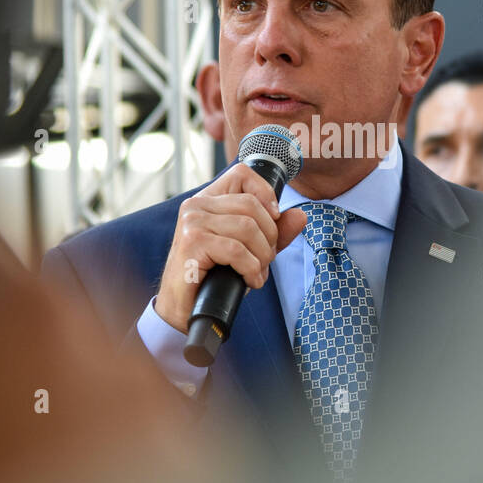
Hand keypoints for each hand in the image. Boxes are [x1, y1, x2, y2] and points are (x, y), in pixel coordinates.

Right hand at [154, 164, 307, 331]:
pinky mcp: (192, 243)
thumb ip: (274, 232)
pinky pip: (237, 250)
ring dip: (262, 256)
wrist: (182, 309)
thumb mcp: (250, 250)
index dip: (265, 193)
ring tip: (256, 272)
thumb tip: (300, 216)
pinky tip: (249, 281)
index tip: (274, 218)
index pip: (242, 174)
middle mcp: (196, 205)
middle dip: (269, 236)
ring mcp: (192, 222)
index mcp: (208, 200)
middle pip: (251, 205)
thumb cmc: (213, 277)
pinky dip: (251, 269)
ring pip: (247, 228)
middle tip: (265, 259)